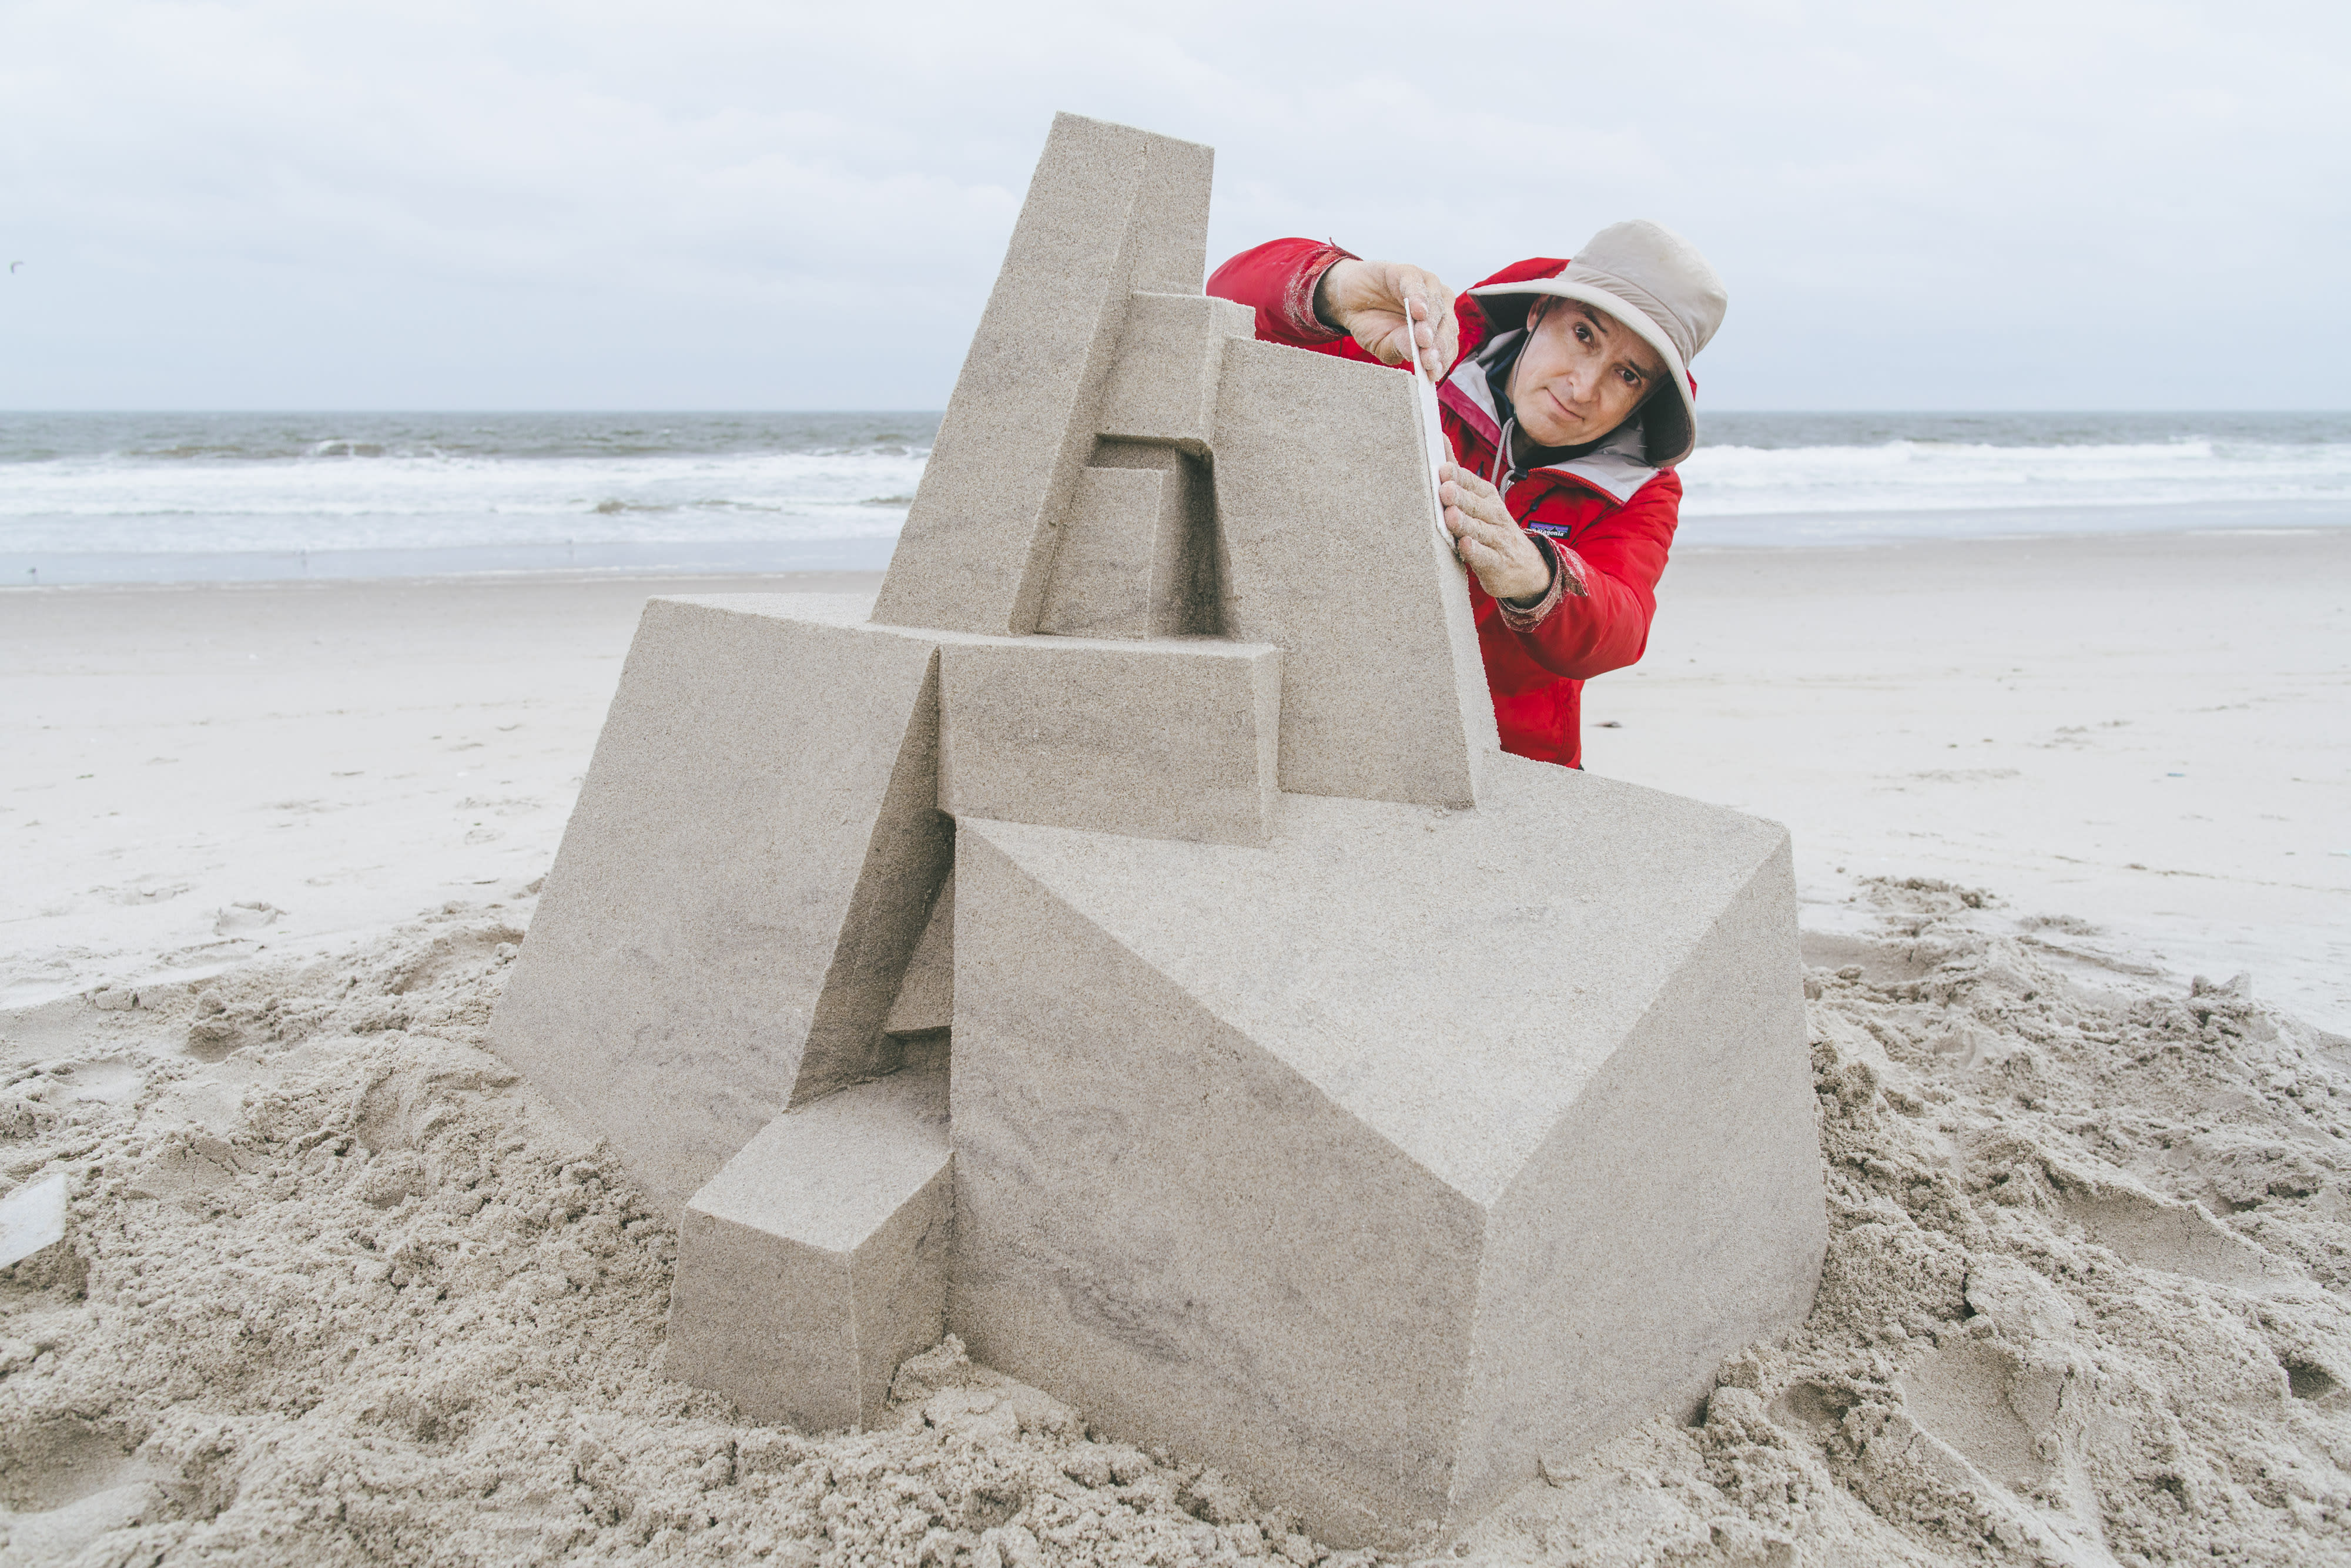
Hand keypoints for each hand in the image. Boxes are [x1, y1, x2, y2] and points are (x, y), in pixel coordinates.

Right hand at [1316, 259, 1458, 380]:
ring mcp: (1426, 288)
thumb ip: (1400, 348)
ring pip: (1437, 305)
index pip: (1446, 345)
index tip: (1433, 373)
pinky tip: (1417, 311)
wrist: (1349, 301)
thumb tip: (1415, 354)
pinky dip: (1419, 298)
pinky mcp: (1410, 273)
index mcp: (1437, 329)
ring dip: (1430, 323)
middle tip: (1428, 360)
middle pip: (1446, 325)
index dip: (1441, 359)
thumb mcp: (1383, 344)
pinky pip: (1418, 285)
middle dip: (1437, 344)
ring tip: (1422, 338)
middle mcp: (1438, 307)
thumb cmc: (1372, 324)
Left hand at [1439, 463, 1551, 602]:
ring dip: (1465, 523)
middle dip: (1461, 497)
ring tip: (1451, 516)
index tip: (1443, 469)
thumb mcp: (1481, 500)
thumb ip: (1459, 475)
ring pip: (1480, 530)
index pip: (1474, 484)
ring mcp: (1498, 540)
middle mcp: (1494, 516)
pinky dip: (1476, 551)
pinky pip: (1486, 556)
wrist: (1526, 567)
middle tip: (1445, 490)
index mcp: (1488, 498)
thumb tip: (1440, 438)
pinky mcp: (1497, 564)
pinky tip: (1465, 545)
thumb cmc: (1492, 528)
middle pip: (1476, 505)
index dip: (1460, 478)